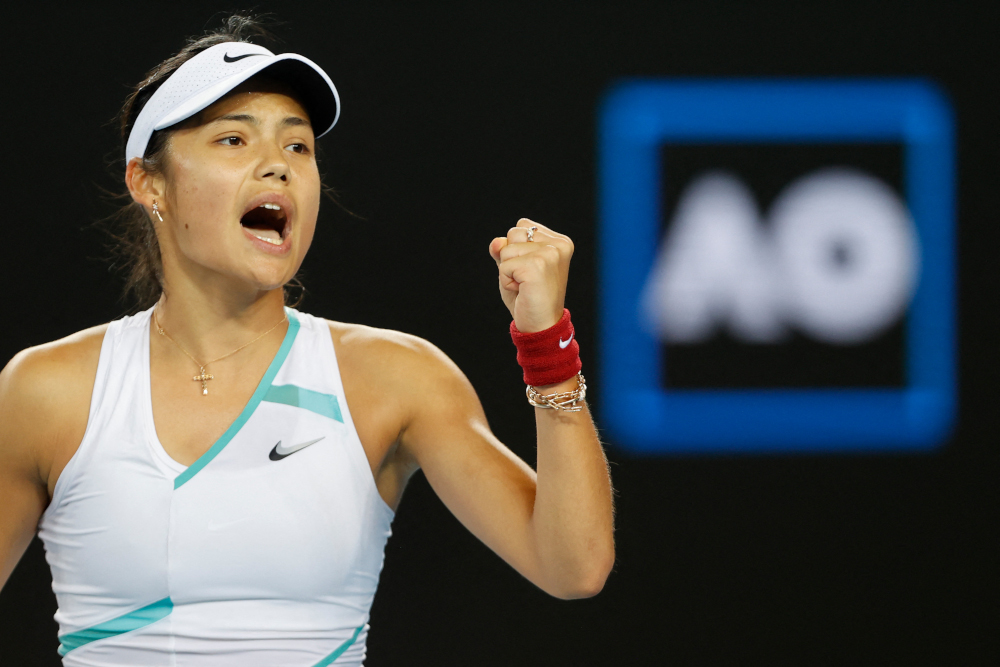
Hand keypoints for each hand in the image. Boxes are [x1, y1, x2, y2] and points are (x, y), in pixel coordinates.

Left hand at [489, 218, 573, 332]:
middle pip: (513, 233)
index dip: (516, 249)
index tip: (531, 270)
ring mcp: (550, 254)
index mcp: (559, 241)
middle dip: (511, 257)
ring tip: (525, 285)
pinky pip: (504, 265)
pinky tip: (522, 290)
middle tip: (527, 280)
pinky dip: (506, 281)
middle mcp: (558, 244)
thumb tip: (497, 242)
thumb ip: (504, 249)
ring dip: (508, 270)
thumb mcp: (514, 267)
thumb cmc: (529, 297)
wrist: (541, 326)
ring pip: (506, 249)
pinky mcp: (537, 266)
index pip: (522, 226)